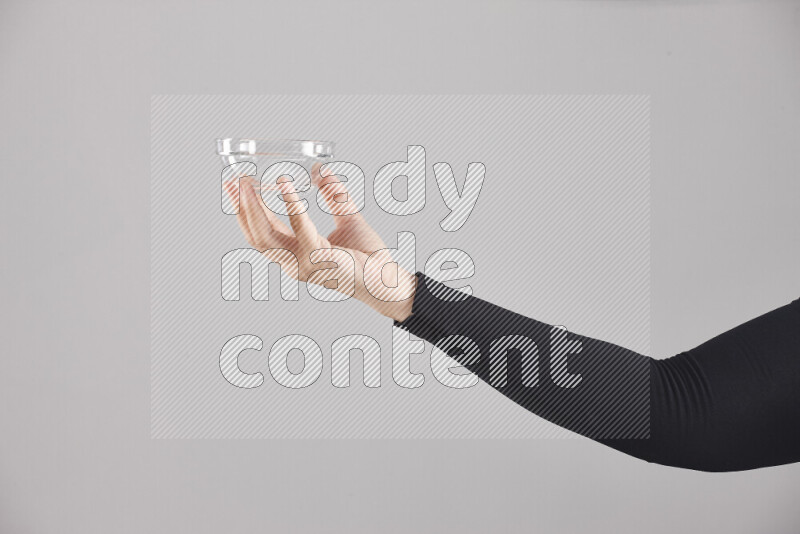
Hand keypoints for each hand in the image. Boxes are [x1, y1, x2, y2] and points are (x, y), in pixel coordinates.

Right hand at [224, 164, 415, 321]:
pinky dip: (291, 204)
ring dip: (254, 206)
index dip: (246, 209)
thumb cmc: (369, 257)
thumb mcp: (348, 218)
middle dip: (241, 207)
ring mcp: (302, 264)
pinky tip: (286, 184)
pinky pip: (300, 227)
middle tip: (232, 180)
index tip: (235, 186)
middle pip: (256, 234)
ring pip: (267, 235)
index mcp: (295, 254)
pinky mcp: (318, 259)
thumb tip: (323, 172)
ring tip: (248, 182)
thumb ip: (334, 196)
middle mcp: (293, 263)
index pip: (261, 231)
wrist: (387, 280)